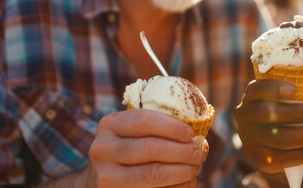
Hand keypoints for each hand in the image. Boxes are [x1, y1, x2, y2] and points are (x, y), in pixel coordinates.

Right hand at [86, 109, 207, 186]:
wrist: (103, 176)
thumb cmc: (129, 147)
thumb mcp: (133, 131)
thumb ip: (158, 127)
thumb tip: (198, 138)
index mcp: (109, 125)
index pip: (143, 120)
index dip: (171, 126)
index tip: (191, 133)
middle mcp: (102, 149)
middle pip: (150, 148)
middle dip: (182, 151)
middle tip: (199, 153)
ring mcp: (106, 176)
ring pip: (152, 174)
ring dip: (182, 171)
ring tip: (196, 167)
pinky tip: (187, 182)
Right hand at [233, 81, 302, 173]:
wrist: (277, 148)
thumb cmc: (289, 116)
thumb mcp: (302, 104)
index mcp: (252, 96)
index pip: (257, 89)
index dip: (273, 88)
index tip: (294, 89)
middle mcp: (244, 115)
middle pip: (267, 113)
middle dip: (295, 113)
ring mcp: (249, 138)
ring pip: (276, 138)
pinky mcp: (258, 157)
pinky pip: (279, 158)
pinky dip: (300, 153)